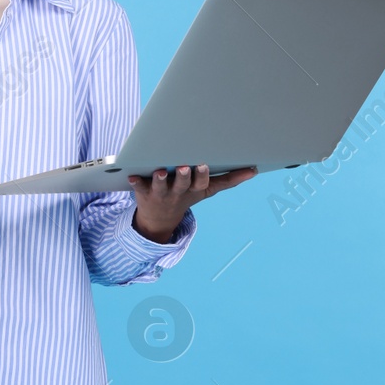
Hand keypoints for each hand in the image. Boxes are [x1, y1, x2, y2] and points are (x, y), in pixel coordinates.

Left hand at [128, 164, 257, 242]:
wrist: (159, 219)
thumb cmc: (186, 195)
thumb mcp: (207, 190)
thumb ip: (229, 180)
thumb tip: (254, 170)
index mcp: (194, 190)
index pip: (200, 183)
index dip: (201, 175)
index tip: (202, 164)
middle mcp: (178, 192)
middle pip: (182, 184)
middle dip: (184, 176)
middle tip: (185, 166)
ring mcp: (160, 193)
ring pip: (160, 186)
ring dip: (160, 179)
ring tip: (160, 171)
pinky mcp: (143, 192)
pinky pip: (137, 187)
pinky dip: (134, 182)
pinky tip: (131, 176)